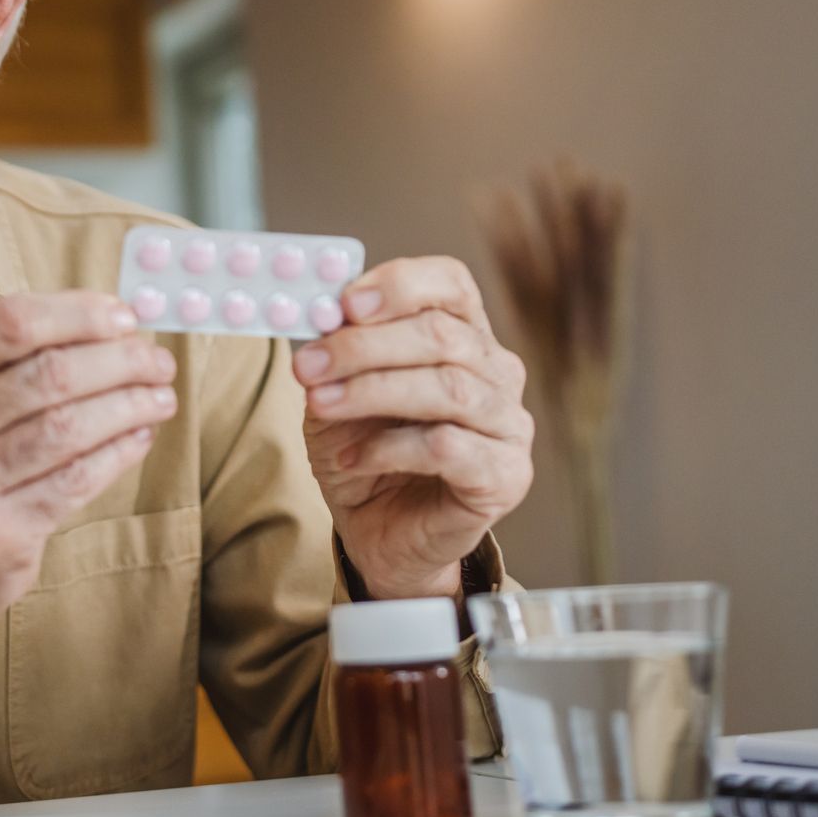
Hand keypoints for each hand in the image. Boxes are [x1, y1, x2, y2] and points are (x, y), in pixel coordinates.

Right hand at [0, 292, 176, 648]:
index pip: (9, 323)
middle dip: (118, 361)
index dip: (78, 314)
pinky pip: (73, 481)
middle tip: (157, 361)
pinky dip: (117, 453)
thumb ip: (12, 355)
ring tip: (161, 397)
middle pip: (46, 374)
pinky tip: (140, 437)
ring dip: (128, 406)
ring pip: (65, 428)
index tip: (124, 317)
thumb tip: (111, 322)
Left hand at [292, 257, 534, 599]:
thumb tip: (318, 312)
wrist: (377, 532)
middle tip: (308, 364)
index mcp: (463, 336)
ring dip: (372, 391)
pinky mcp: (506, 475)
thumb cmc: (364, 451)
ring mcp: (509, 424)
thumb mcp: (336, 390)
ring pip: (448, 388)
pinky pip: (448, 447)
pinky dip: (389, 448)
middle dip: (364, 346)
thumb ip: (334, 350)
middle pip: (443, 335)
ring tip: (320, 405)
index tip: (344, 303)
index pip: (451, 284)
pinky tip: (352, 458)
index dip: (400, 285)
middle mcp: (497, 372)